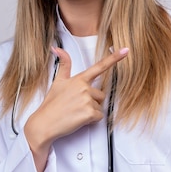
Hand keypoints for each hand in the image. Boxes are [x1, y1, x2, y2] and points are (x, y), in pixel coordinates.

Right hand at [24, 46, 128, 171]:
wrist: (45, 123)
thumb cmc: (51, 104)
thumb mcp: (57, 81)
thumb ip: (63, 64)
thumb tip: (56, 48)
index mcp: (79, 79)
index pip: (99, 66)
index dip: (114, 58)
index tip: (125, 50)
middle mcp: (84, 87)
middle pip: (100, 95)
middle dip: (92, 101)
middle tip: (76, 105)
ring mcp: (87, 100)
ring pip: (99, 106)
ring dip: (91, 111)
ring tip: (76, 112)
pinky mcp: (89, 113)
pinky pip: (99, 117)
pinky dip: (91, 120)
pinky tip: (78, 119)